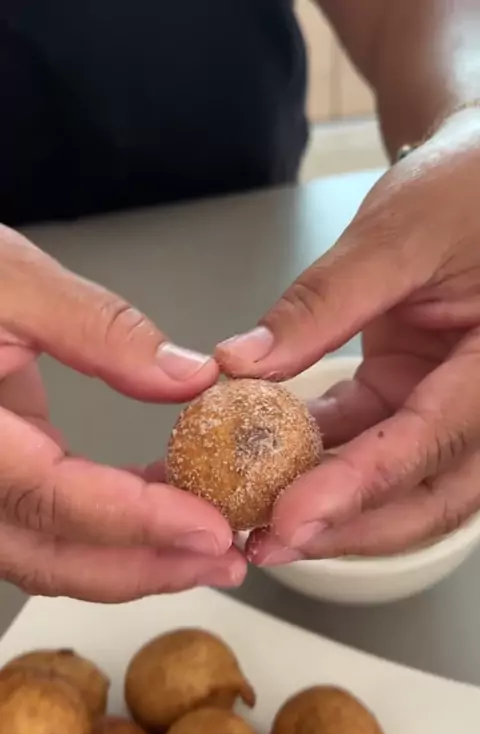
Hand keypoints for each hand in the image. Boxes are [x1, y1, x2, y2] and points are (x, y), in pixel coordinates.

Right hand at [0, 226, 244, 598]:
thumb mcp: (8, 280)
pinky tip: (165, 510)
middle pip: (51, 556)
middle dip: (147, 567)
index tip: (209, 526)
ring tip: (208, 549)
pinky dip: (111, 528)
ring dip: (134, 560)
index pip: (53, 498)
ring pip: (48, 555)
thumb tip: (187, 376)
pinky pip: (49, 524)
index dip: (137, 521)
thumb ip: (98, 329)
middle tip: (225, 558)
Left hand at [216, 108, 479, 563]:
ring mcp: (450, 409)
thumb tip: (240, 365)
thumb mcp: (397, 237)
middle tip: (268, 544)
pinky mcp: (414, 402)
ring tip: (255, 522)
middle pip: (429, 496)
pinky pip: (370, 445)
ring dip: (330, 509)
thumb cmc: (466, 189)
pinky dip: (319, 463)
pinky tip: (265, 471)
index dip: (358, 486)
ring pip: (400, 486)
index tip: (288, 516)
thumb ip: (321, 304)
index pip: (431, 440)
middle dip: (348, 528)